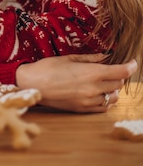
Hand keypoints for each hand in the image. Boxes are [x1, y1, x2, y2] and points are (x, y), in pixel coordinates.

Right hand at [15, 53, 137, 112]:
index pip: (120, 72)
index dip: (130, 67)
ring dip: (113, 89)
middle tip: (113, 69)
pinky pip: (102, 107)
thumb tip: (105, 56)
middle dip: (119, 76)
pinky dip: (105, 100)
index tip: (134, 63)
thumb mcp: (69, 58)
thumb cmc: (48, 68)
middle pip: (118, 84)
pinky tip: (98, 93)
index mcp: (90, 73)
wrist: (32, 85)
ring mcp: (88, 101)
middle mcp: (93, 88)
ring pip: (113, 97)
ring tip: (105, 82)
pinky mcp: (82, 109)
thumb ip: (90, 59)